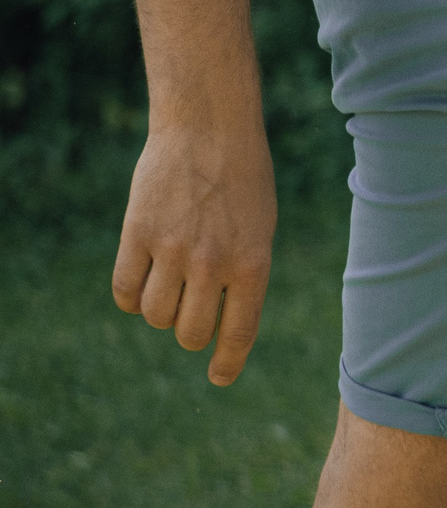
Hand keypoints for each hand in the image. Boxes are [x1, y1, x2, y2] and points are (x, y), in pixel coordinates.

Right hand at [114, 124, 275, 384]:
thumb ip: (243, 274)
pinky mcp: (136, 234)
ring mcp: (171, 250)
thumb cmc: (244, 180)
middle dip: (190, 332)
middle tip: (192, 314)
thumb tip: (219, 322)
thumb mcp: (261, 228)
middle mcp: (212, 263)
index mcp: (253, 264)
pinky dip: (130, 296)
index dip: (227, 363)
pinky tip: (141, 281)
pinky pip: (124, 291)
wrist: (210, 129)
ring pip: (155, 316)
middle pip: (189, 333)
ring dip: (160, 312)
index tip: (219, 378)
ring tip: (170, 287)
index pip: (238, 333)